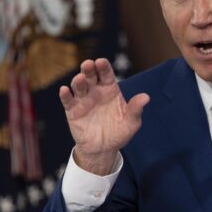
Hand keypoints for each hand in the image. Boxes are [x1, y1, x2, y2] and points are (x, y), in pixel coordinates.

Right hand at [59, 58, 149, 174]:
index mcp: (110, 89)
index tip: (101, 62)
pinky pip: (68, 101)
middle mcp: (96, 91)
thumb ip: (136, 109)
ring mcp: (83, 100)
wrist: (104, 149)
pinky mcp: (72, 110)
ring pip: (78, 86)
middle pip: (91, 75)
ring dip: (78, 81)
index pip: (106, 74)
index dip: (103, 66)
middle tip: (88, 64)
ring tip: (80, 79)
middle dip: (88, 68)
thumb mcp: (131, 122)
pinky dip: (65, 95)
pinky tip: (64, 90)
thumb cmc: (119, 133)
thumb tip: (146, 97)